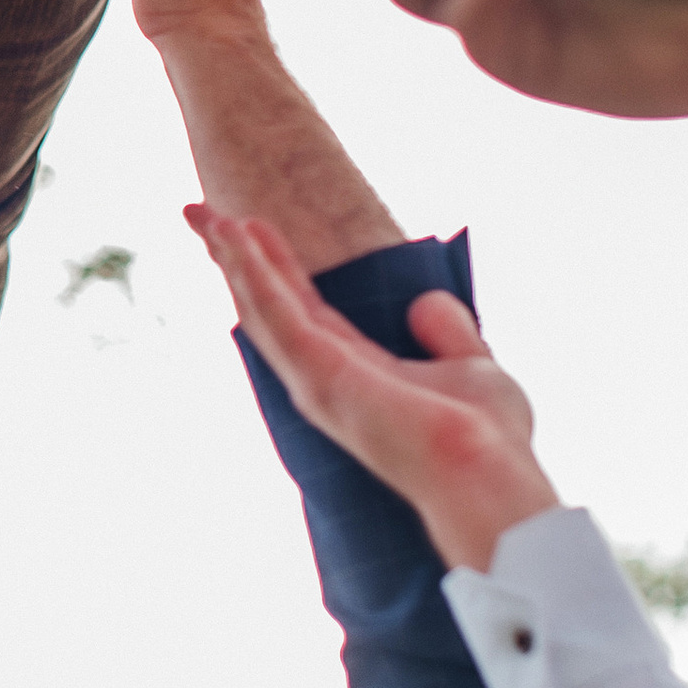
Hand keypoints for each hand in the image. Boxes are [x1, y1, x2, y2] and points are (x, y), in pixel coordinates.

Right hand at [188, 204, 555, 570]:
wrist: (490, 474)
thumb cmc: (488, 439)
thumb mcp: (472, 366)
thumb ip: (448, 333)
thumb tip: (425, 301)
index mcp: (357, 371)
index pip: (302, 307)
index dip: (273, 263)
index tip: (247, 224)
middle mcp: (325, 376)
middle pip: (266, 303)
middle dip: (231, 257)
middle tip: (197, 212)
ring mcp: (317, 378)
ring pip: (261, 305)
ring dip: (232, 257)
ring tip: (204, 214)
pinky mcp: (319, 373)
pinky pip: (278, 312)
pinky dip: (254, 272)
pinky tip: (236, 236)